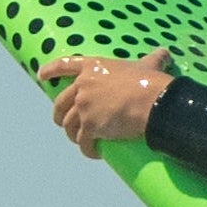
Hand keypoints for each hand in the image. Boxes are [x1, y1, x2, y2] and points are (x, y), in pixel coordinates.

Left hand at [40, 52, 175, 153]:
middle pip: (61, 102)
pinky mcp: (90, 126)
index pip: (65, 65)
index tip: (41, 75)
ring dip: (73, 135)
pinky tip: (93, 153)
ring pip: (69, 125)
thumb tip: (165, 53)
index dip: (51, 70)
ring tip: (81, 141)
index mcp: (93, 67)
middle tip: (63, 122)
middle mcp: (83, 86)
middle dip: (59, 114)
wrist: (153, 102)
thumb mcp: (149, 65)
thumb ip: (153, 58)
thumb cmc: (150, 81)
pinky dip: (87, 149)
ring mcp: (84, 107)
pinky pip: (83, 142)